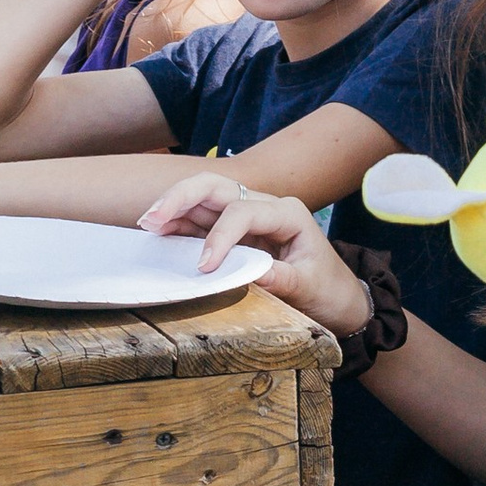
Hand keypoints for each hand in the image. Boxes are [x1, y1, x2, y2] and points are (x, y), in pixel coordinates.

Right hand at [140, 176, 368, 334]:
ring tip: (147, 224)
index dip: (219, 235)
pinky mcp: (235, 233)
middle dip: (181, 197)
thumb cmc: (327, 289)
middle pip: (216, 187)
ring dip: (173, 208)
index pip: (242, 211)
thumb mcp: (309, 287)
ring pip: (204, 200)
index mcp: (287, 212)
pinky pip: (202, 222)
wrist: (338, 298)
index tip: (203, 266)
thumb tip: (250, 274)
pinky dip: (179, 224)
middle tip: (151, 218)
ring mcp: (247, 217)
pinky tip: (158, 232)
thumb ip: (281, 279)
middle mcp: (265, 206)